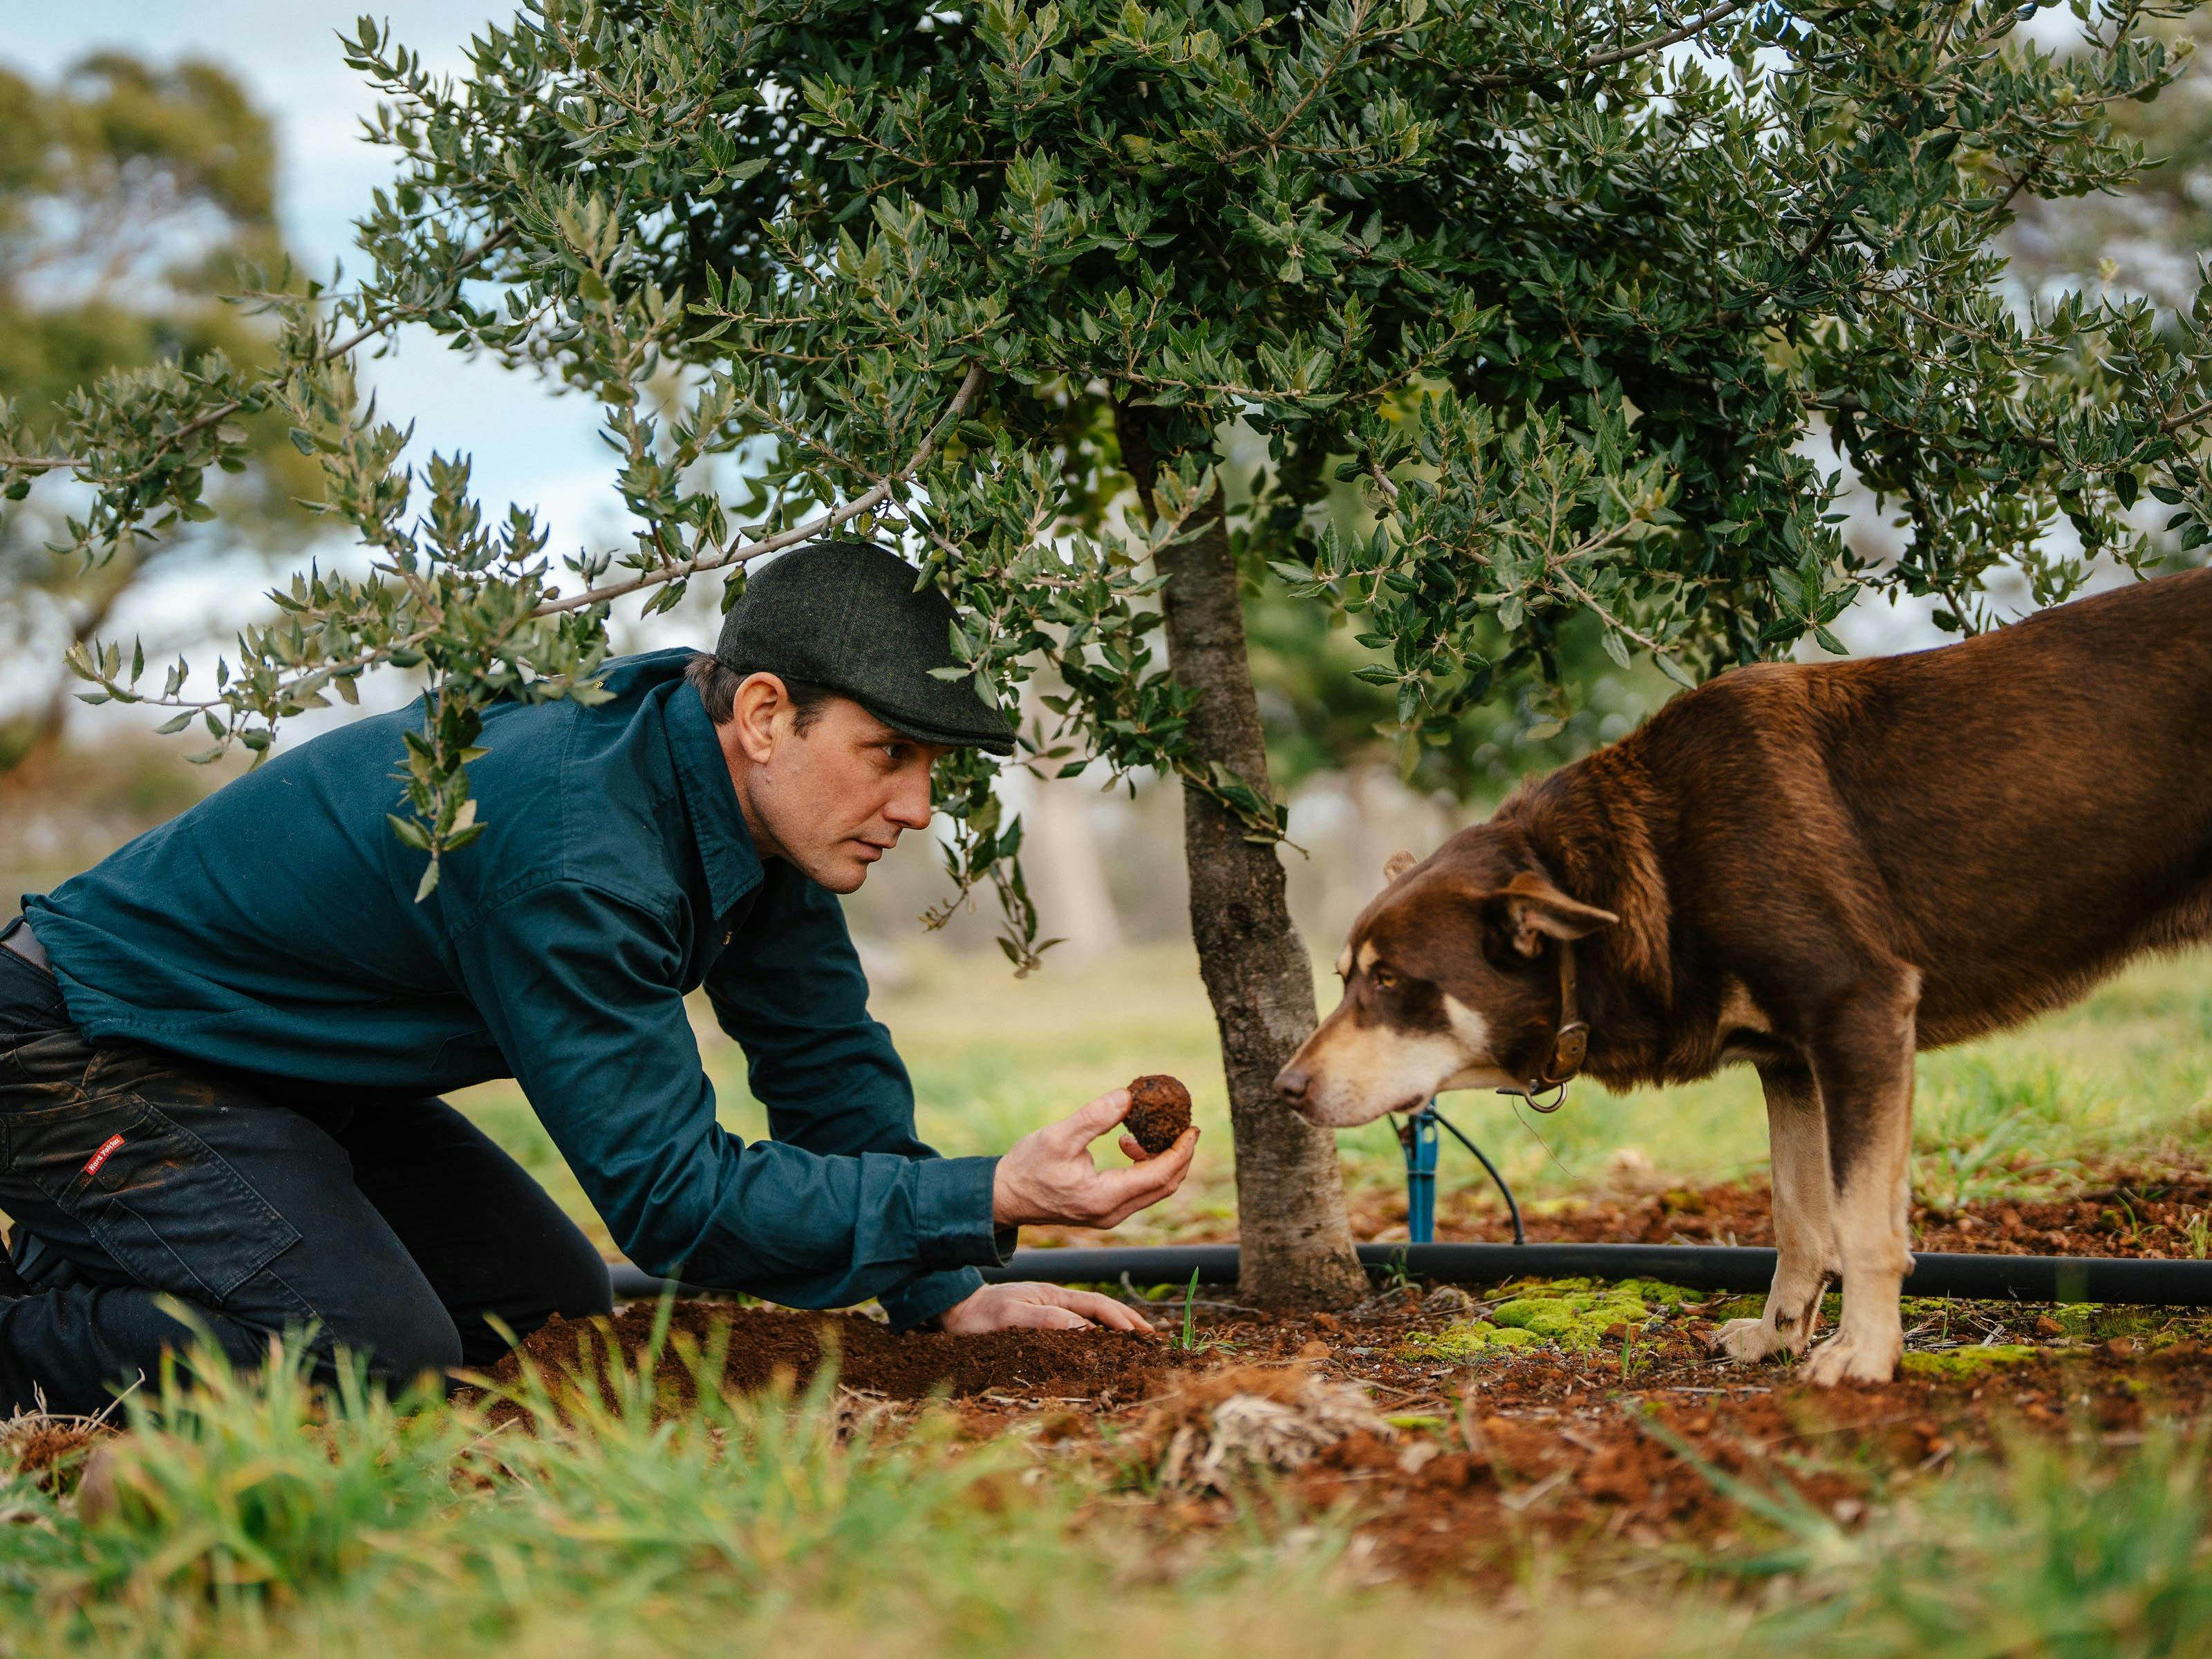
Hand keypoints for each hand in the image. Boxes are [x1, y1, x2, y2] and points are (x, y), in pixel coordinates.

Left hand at [939, 1281, 1155, 1334]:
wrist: (956, 1312)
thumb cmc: (978, 1317)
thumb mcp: (1009, 1317)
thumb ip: (1044, 1320)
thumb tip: (1082, 1328)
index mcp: (1052, 1295)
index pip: (1095, 1305)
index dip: (1120, 1318)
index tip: (1139, 1334)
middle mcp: (1055, 1301)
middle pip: (1100, 1308)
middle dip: (1127, 1320)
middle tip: (1151, 1336)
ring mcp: (1050, 1311)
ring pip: (1091, 1317)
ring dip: (1116, 1326)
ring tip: (1137, 1339)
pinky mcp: (1043, 1323)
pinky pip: (1078, 1326)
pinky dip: (1097, 1333)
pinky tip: (1104, 1343)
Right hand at [991, 1087, 1197, 1228]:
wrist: (1006, 1196)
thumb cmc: (1028, 1166)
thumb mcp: (1058, 1137)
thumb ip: (1094, 1118)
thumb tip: (1127, 1096)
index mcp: (1105, 1197)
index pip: (1160, 1175)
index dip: (1181, 1151)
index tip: (1192, 1127)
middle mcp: (1112, 1213)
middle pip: (1165, 1186)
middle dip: (1179, 1155)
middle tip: (1183, 1126)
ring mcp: (1109, 1216)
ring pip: (1154, 1189)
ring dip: (1160, 1159)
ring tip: (1142, 1132)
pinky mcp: (1104, 1212)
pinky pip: (1139, 1190)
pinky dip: (1144, 1167)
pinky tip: (1126, 1145)